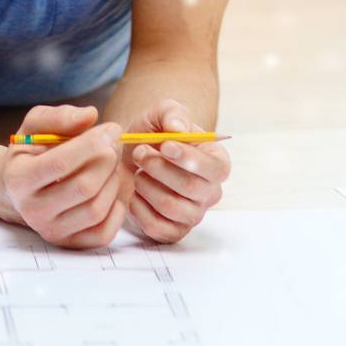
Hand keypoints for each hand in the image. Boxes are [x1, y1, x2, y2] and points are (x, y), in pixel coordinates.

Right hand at [1, 104, 126, 247]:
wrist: (17, 187)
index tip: (112, 129)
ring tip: (110, 165)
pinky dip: (116, 209)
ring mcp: (50, 231)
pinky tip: (108, 190)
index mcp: (19, 178)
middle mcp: (32, 210)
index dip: (93, 143)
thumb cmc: (31, 151)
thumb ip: (60, 117)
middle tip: (114, 145)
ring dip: (112, 182)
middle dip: (107, 161)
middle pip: (84, 187)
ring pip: (96, 209)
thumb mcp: (35, 126)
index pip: (61, 162)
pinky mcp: (68, 243)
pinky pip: (104, 233)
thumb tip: (90, 116)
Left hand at [124, 99, 229, 243]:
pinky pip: (156, 227)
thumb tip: (178, 130)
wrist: (128, 156)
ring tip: (138, 172)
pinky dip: (138, 208)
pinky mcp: (172, 231)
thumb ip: (172, 114)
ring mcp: (193, 215)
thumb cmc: (151, 136)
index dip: (189, 158)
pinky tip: (135, 193)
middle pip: (191, 188)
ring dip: (146, 186)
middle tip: (139, 153)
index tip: (165, 145)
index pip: (215, 168)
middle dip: (159, 168)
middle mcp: (210, 192)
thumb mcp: (160, 115)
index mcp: (216, 162)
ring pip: (171, 207)